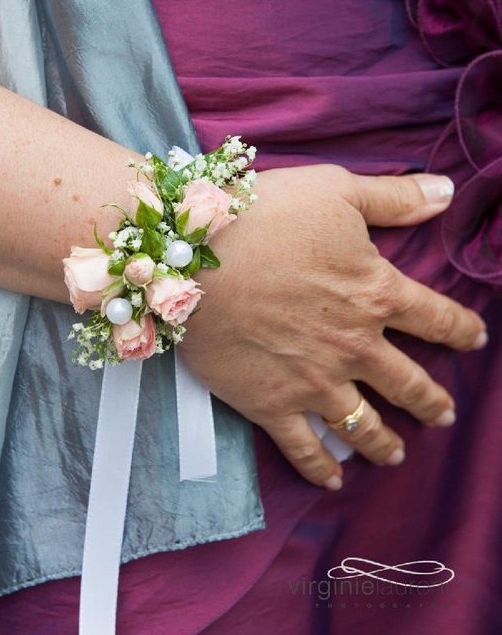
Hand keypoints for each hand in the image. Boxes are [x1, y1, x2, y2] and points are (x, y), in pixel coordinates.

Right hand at [180, 165, 486, 489]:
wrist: (195, 260)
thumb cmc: (264, 217)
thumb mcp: (334, 189)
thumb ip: (393, 197)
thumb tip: (446, 192)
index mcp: (376, 294)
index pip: (437, 319)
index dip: (462, 330)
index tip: (474, 340)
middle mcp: (355, 347)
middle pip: (408, 383)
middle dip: (431, 401)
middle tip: (442, 415)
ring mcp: (314, 382)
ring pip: (363, 424)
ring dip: (384, 442)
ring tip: (395, 454)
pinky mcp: (271, 405)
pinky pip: (303, 448)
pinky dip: (320, 468)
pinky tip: (332, 480)